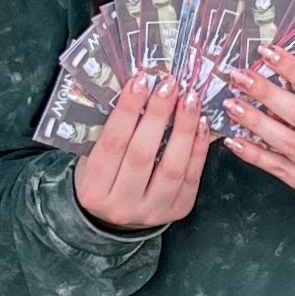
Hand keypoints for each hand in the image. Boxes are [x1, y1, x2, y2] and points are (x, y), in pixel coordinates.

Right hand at [73, 75, 209, 230]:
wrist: (118, 215)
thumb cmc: (104, 177)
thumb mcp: (94, 155)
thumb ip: (110, 129)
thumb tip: (138, 87)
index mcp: (93, 190)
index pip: (112, 144)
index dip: (127, 110)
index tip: (140, 80)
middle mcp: (121, 206)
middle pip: (142, 155)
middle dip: (157, 115)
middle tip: (169, 85)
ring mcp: (151, 212)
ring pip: (171, 168)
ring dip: (183, 129)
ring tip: (189, 100)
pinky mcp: (178, 211)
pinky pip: (191, 176)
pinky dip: (198, 147)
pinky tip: (201, 123)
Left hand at [221, 46, 294, 240]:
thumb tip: (291, 80)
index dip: (293, 70)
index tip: (268, 52)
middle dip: (265, 94)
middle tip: (239, 76)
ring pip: (287, 145)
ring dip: (255, 123)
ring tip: (232, 103)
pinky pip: (283, 172)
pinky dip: (257, 156)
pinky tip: (237, 141)